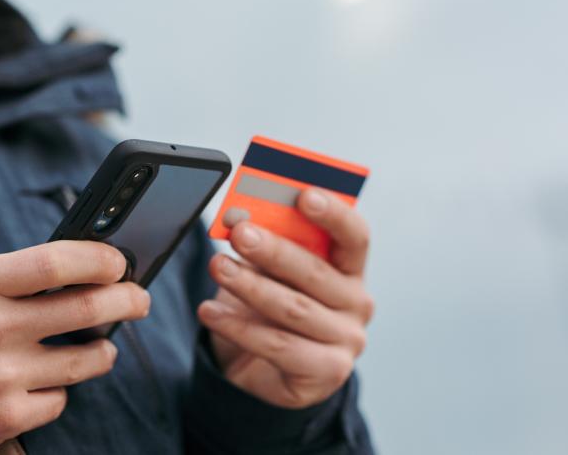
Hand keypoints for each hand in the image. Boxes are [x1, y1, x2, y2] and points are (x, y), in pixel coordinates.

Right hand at [0, 243, 150, 452]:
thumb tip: (18, 263)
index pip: (56, 262)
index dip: (98, 258)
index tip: (118, 260)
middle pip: (87, 309)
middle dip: (127, 299)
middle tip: (140, 297)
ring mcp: (1, 377)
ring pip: (85, 362)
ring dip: (105, 350)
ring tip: (106, 345)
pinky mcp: (2, 418)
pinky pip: (56, 402)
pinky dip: (60, 391)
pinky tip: (52, 382)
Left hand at [198, 187, 373, 408]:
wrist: (259, 368)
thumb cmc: (267, 307)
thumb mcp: (269, 272)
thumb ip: (266, 245)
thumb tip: (240, 216)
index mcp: (350, 269)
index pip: (355, 236)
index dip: (333, 214)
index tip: (303, 195)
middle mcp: (357, 304)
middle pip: (316, 272)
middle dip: (274, 250)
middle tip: (240, 233)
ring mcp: (346, 341)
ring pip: (293, 309)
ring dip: (250, 286)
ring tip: (217, 267)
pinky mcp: (326, 372)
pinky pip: (278, 346)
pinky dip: (238, 326)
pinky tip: (210, 310)